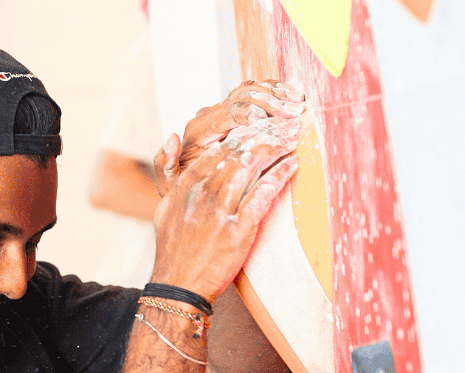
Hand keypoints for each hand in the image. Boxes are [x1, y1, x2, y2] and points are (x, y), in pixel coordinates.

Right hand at [149, 121, 299, 301]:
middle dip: (261, 135)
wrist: (179, 286)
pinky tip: (292, 164)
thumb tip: (174, 136)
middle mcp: (202, 194)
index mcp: (185, 186)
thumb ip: (168, 170)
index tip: (259, 124)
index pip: (217, 149)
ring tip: (290, 137)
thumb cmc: (174, 248)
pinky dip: (279, 176)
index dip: (241, 133)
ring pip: (250, 169)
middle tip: (282, 124)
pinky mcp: (237, 231)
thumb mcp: (163, 206)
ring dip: (274, 149)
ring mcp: (219, 212)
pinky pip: (262, 195)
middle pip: (236, 154)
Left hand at [153, 79, 304, 197]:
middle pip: (244, 98)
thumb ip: (166, 165)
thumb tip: (171, 137)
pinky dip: (277, 92)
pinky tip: (294, 98)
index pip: (231, 113)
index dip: (257, 116)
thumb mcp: (172, 186)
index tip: (278, 126)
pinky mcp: (237, 111)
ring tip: (298, 107)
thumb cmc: (186, 190)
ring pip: (252, 91)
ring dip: (277, 97)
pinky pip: (258, 93)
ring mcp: (224, 110)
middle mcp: (209, 116)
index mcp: (197, 130)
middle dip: (272, 106)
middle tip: (294, 117)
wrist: (192, 190)